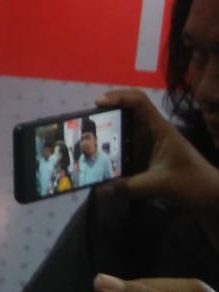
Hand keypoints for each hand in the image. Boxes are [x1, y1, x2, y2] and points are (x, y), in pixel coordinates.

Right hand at [95, 89, 218, 212]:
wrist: (210, 195)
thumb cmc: (192, 183)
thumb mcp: (160, 185)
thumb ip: (130, 187)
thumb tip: (101, 189)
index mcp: (160, 129)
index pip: (139, 101)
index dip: (118, 96)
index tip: (98, 103)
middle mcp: (154, 131)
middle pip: (128, 109)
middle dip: (107, 111)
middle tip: (86, 121)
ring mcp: (151, 141)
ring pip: (127, 125)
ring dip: (108, 128)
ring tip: (88, 136)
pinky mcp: (149, 153)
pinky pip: (127, 142)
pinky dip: (113, 144)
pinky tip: (101, 155)